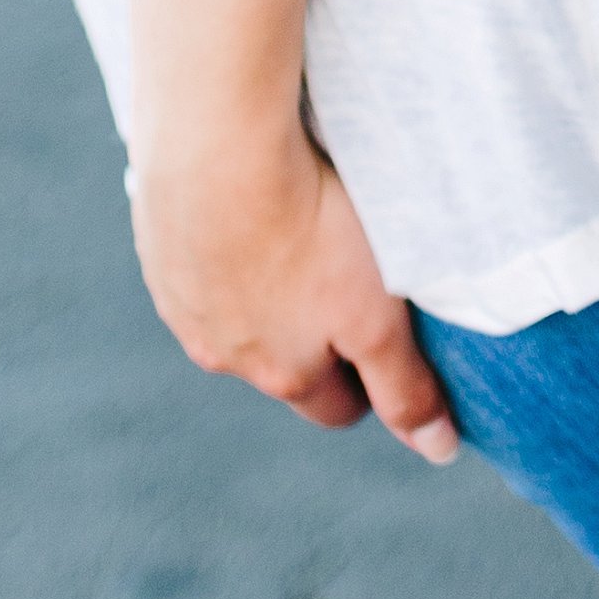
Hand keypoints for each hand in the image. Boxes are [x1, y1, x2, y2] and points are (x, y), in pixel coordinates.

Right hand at [133, 119, 460, 462]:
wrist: (215, 146)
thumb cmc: (310, 227)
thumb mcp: (376, 314)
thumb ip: (403, 387)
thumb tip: (438, 451)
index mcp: (281, 375)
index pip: (338, 407)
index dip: (369, 380)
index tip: (387, 340)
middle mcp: (224, 354)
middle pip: (282, 366)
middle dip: (314, 344)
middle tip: (344, 283)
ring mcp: (185, 302)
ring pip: (236, 315)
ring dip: (264, 291)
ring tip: (295, 231)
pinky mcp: (159, 248)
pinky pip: (198, 263)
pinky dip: (223, 247)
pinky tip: (244, 205)